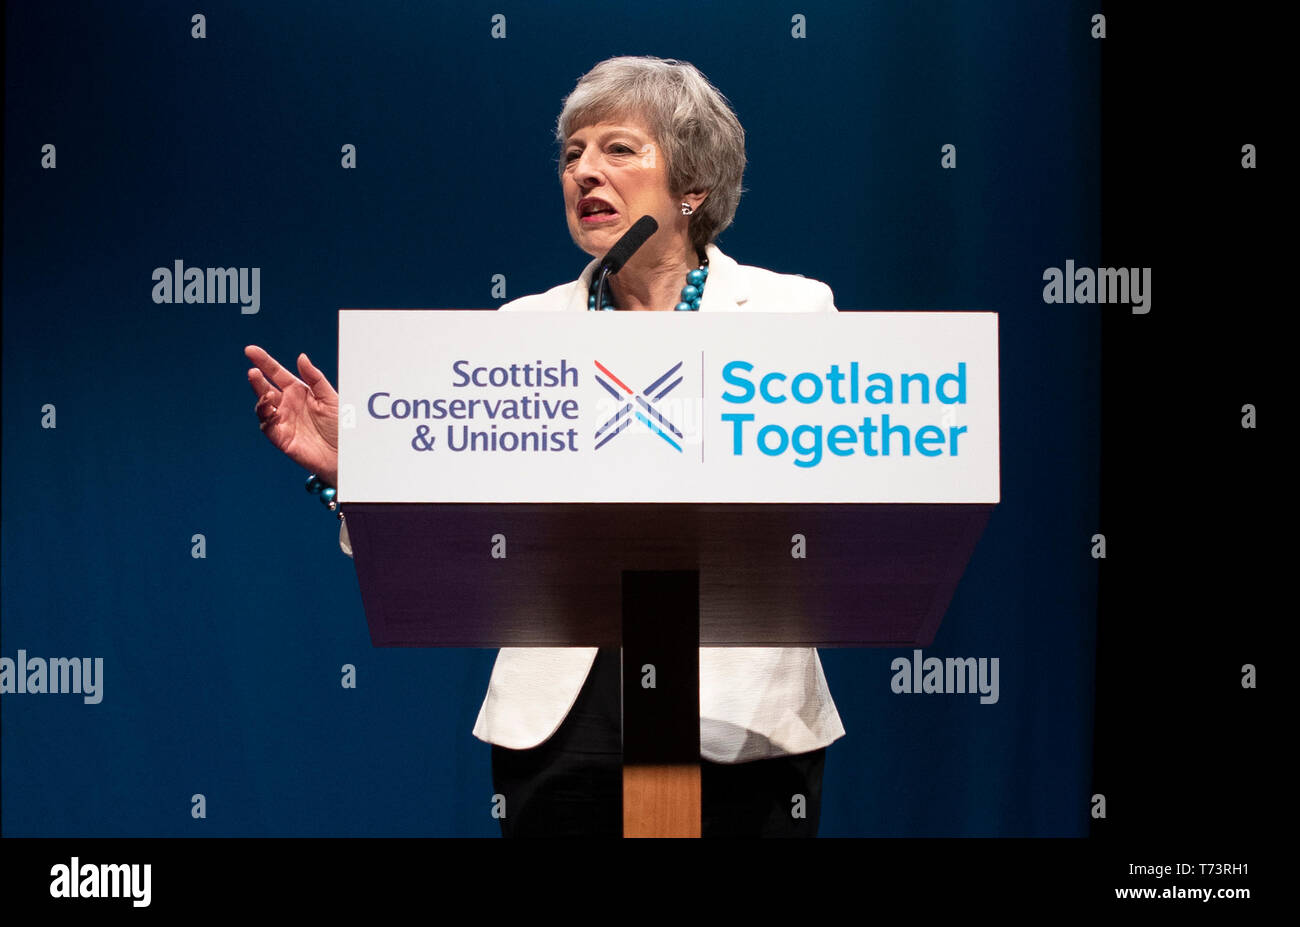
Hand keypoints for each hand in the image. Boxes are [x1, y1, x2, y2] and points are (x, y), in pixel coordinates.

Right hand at [245, 345, 338, 486]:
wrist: (344, 453)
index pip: (277, 373)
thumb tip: (301, 357)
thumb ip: (315, 378)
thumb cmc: (341, 425)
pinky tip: (272, 411)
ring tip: (268, 395)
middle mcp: (288, 404)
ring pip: (262, 406)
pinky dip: (265, 417)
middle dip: (257, 380)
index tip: (250, 350)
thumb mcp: (330, 397)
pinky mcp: (281, 437)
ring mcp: (283, 420)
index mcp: (299, 391)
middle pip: (265, 388)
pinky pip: (266, 426)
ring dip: (261, 400)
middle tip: (253, 372)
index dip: (264, 362)